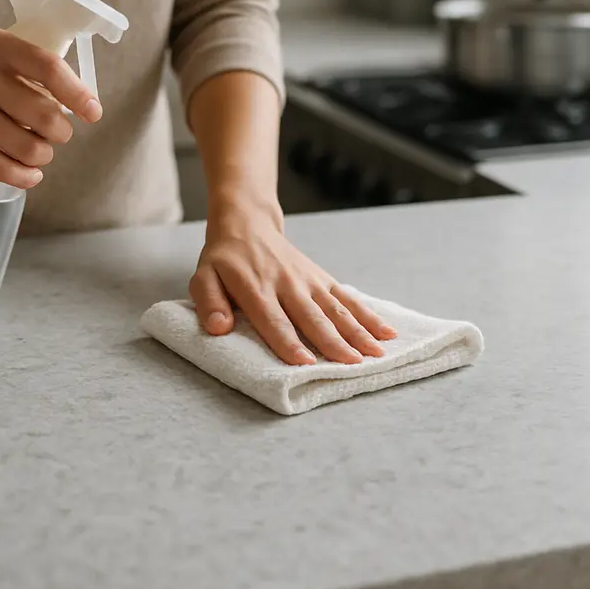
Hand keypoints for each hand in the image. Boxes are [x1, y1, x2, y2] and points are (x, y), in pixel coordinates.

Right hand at [0, 27, 101, 187]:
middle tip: (57, 133)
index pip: (48, 68)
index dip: (78, 94)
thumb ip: (37, 73)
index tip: (93, 113)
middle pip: (44, 115)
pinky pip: (1, 168)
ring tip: (41, 150)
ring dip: (44, 154)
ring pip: (27, 147)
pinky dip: (25, 176)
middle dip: (61, 131)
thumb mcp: (2, 53)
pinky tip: (31, 173)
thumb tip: (84, 107)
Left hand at [190, 201, 397, 365]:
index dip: (288, 342)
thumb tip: (218, 328)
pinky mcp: (321, 277)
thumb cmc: (223, 260)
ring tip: (377, 354)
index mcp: (255, 287)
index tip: (305, 363)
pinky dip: (367, 314)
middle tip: (352, 365)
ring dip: (357, 331)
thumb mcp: (203, 277)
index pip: (273, 319)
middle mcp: (285, 283)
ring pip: (335, 308)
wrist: (247, 223)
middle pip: (311, 316)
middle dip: (333, 342)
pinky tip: (386, 332)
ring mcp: (307, 279)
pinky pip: (346, 296)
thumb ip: (208, 302)